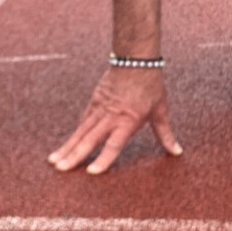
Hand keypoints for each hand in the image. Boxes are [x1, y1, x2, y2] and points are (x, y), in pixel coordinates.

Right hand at [49, 67, 181, 174]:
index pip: (113, 144)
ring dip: (67, 146)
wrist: (135, 59)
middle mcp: (111, 116)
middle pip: (89, 139)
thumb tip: (177, 151)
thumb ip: (166, 134)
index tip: (91, 172)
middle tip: (60, 169)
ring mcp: (99, 108)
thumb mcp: (161, 111)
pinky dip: (75, 133)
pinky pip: (83, 120)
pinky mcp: (94, 101)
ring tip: (54, 160)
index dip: (103, 159)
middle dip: (74, 155)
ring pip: (80, 131)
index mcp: (128, 120)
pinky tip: (66, 145)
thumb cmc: (151, 86)